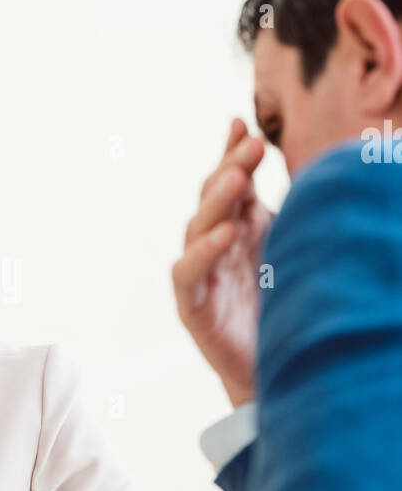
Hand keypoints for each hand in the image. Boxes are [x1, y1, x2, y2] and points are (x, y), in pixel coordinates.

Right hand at [172, 118, 273, 407]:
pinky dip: (204, 252)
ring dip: (216, 203)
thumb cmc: (281, 306)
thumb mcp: (287, 248)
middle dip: (230, 169)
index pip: (229, 181)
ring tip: (238, 180)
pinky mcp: (192, 307)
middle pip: (212, 199)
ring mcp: (199, 275)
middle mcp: (213, 246)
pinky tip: (226, 234)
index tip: (244, 123)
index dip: (231, 153)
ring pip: (196, 229)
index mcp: (236, 227)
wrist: (274, 367)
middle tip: (253, 145)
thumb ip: (287, 210)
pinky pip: (189, 274)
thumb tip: (301, 165)